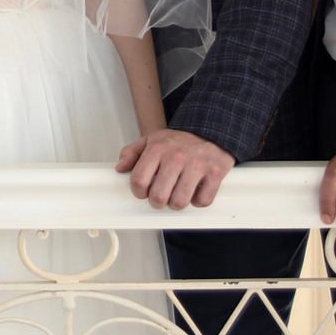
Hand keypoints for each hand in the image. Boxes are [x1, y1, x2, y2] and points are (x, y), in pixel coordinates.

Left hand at [116, 129, 235, 209]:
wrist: (211, 130)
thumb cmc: (179, 140)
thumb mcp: (152, 140)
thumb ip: (132, 153)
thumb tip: (120, 168)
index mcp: (158, 149)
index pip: (139, 180)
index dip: (138, 192)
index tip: (143, 192)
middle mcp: (176, 157)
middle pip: (158, 196)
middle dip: (157, 202)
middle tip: (160, 198)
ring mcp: (197, 165)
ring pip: (180, 202)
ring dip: (176, 204)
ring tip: (177, 196)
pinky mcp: (215, 173)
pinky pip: (202, 201)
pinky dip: (198, 201)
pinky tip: (195, 192)